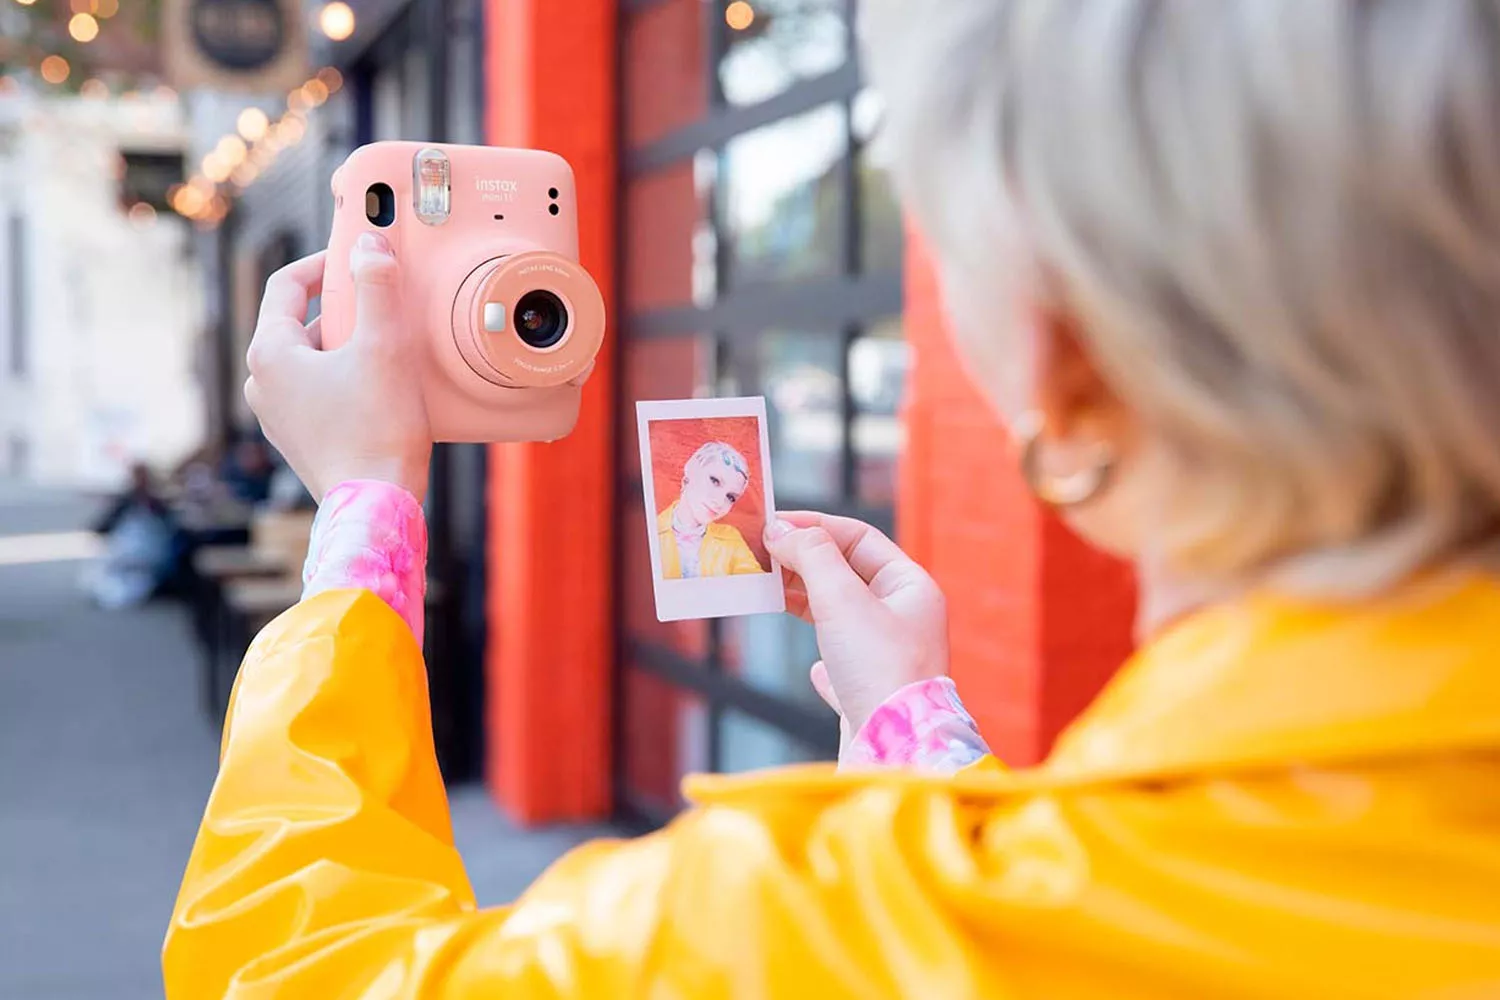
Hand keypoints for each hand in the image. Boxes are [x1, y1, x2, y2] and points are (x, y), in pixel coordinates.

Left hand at [243, 234, 431, 502]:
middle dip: (343, 308)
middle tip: (384, 303)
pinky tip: (382, 386)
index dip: (323, 262)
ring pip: (311, 359)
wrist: (376, 506)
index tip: (355, 254)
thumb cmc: (378, 429)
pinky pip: (318, 391)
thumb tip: (369, 242)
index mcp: (269, 354)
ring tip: (390, 347)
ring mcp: (276, 415)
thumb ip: (377, 286)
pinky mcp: (299, 439)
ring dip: (346, 345)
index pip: (286, 285)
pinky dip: (345, 377)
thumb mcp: (384, 347)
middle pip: (300, 323)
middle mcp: (261, 383)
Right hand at [763, 512, 948, 740]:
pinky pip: (845, 666)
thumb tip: (783, 530)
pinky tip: (814, 667)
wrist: (894, 750)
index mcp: (911, 588)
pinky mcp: (871, 695)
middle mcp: (905, 619)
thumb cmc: (879, 668)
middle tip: (761, 555)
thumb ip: (812, 556)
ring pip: (842, 617)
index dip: (815, 526)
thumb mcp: (842, 598)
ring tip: (769, 593)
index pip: (859, 538)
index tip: (773, 524)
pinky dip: (824, 660)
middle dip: (804, 562)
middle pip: (848, 574)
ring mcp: (890, 658)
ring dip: (805, 602)